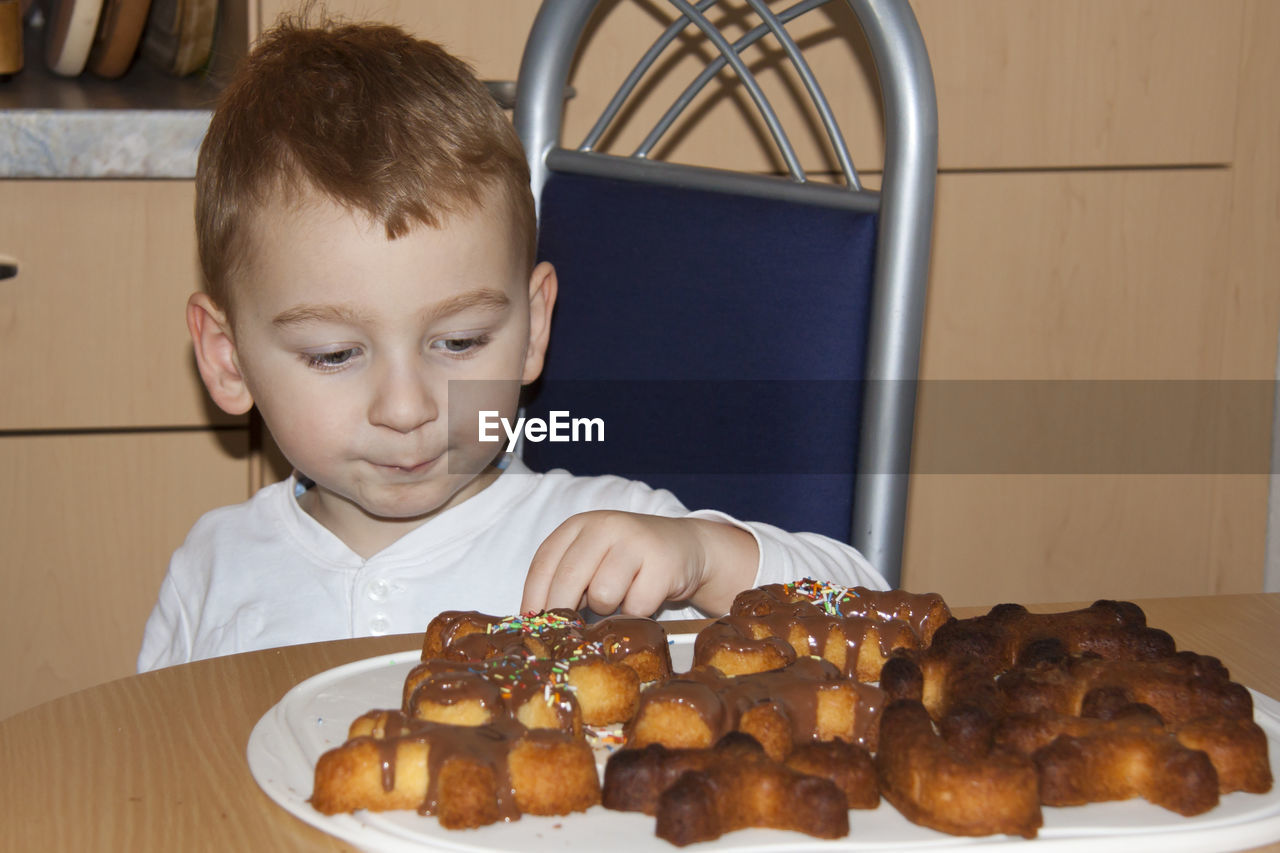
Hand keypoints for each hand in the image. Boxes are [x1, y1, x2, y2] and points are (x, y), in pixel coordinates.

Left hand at [521, 511, 757, 616]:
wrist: (684, 547)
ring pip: (602, 596)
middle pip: (568, 580)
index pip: (544, 563)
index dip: (534, 598)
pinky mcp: (663, 563)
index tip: (531, 626)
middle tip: (568, 631)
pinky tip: (645, 596)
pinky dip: (637, 612)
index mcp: (579, 525)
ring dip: (609, 609)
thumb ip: (567, 580)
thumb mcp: (592, 560)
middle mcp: (605, 527)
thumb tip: (537, 622)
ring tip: (620, 597)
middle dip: (563, 612)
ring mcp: (635, 541)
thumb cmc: (628, 561)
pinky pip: (636, 607)